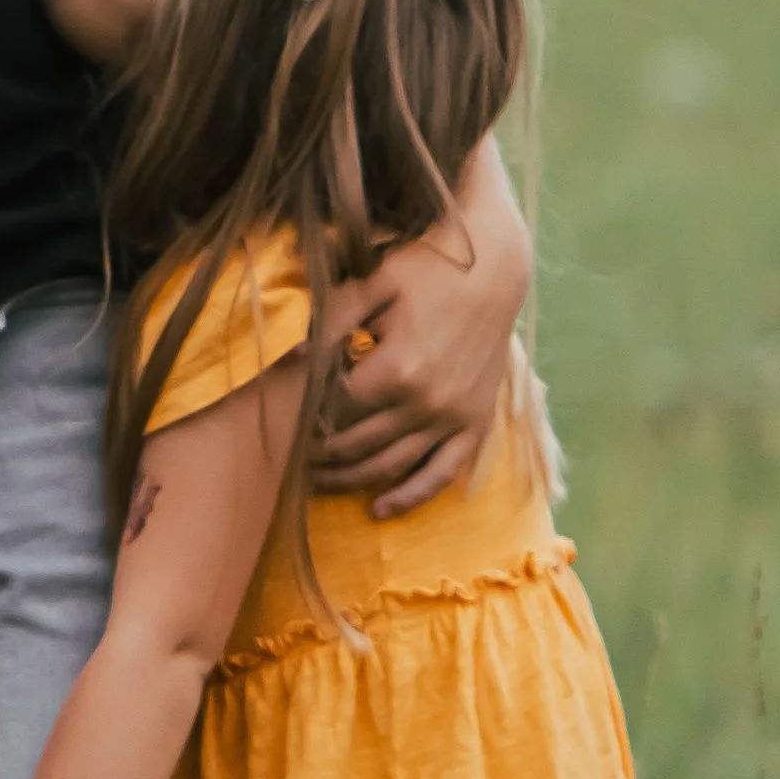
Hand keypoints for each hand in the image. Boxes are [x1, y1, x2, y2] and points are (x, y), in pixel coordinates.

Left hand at [311, 149, 531, 518]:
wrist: (497, 269)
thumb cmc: (428, 269)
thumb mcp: (375, 283)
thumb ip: (332, 319)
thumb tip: (291, 357)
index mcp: (398, 370)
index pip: (336, 408)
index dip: (305, 414)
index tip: (281, 418)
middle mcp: (427, 403)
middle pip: (358, 445)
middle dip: (318, 454)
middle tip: (286, 457)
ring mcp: (453, 418)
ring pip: (392, 466)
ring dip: (349, 480)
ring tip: (314, 482)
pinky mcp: (474, 423)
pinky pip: (442, 473)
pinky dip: (411, 496)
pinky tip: (380, 509)